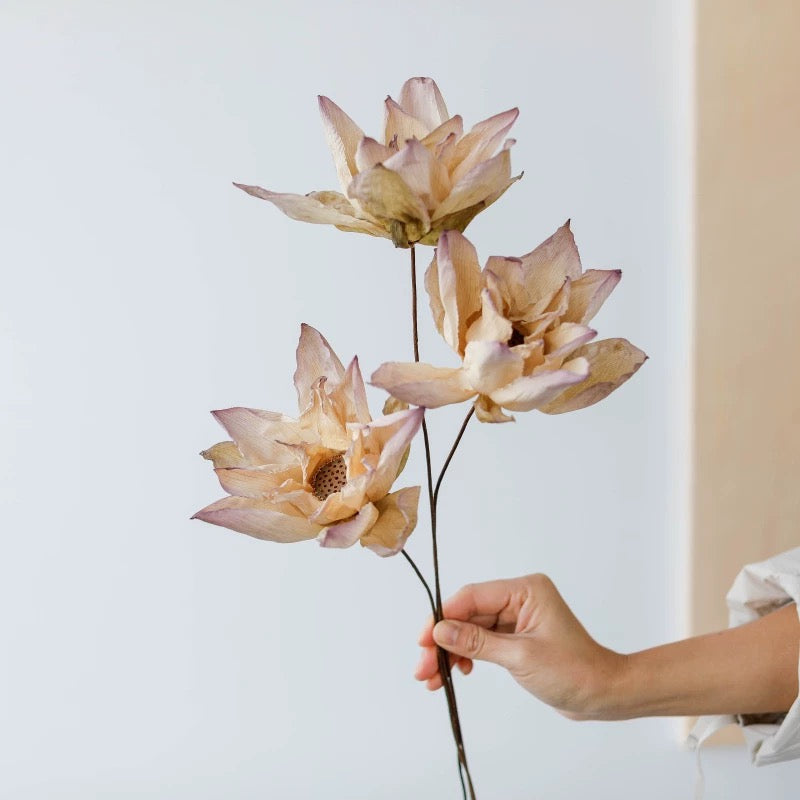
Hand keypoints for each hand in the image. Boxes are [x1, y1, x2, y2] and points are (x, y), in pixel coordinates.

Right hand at [415, 574, 625, 719]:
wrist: (603, 695)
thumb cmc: (573, 672)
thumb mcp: (520, 657)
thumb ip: (477, 643)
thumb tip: (439, 632)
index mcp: (525, 590)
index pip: (473, 596)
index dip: (443, 617)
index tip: (422, 639)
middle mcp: (519, 598)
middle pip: (468, 613)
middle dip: (443, 640)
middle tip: (422, 667)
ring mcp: (517, 618)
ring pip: (471, 629)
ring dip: (451, 652)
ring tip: (432, 677)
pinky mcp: (515, 637)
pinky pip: (482, 641)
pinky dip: (467, 656)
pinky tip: (457, 672)